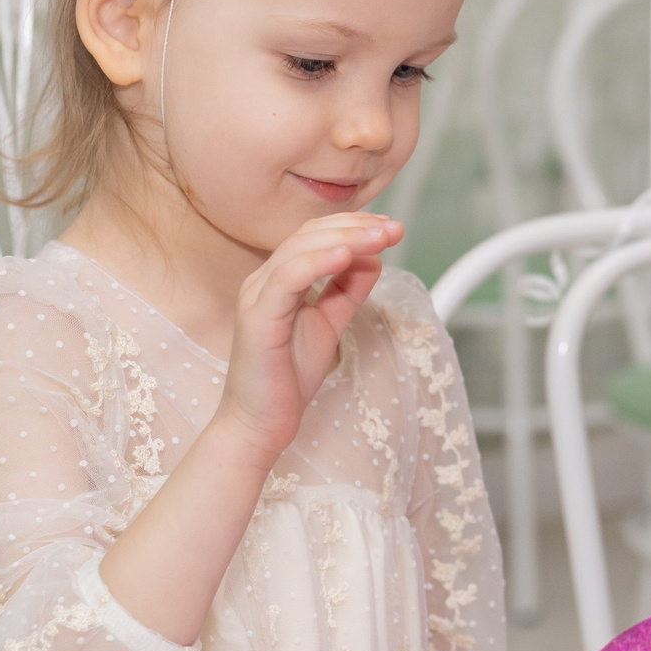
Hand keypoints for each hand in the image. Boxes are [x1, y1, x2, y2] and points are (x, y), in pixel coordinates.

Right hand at [216, 212, 402, 465]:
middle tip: (394, 228)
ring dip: (345, 238)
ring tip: (380, 237)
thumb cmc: (286, 379)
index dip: (354, 225)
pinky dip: (317, 262)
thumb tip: (373, 258)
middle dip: (356, 226)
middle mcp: (263, 280)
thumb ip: (347, 291)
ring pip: (300, 249)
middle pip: (309, 234)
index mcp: (278, 279)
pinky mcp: (257, 318)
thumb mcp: (329, 324)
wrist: (260, 424)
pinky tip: (346, 256)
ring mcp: (257, 297)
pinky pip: (287, 279)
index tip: (390, 228)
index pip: (315, 235)